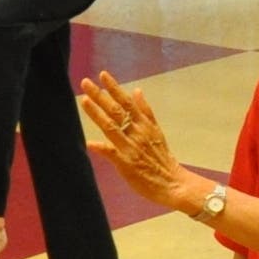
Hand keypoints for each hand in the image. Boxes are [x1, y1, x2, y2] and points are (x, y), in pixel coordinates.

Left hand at [76, 72, 195, 207]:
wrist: (174, 183)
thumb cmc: (163, 159)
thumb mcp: (157, 131)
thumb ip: (146, 112)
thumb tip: (137, 90)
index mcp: (144, 125)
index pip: (127, 102)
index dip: (114, 88)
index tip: (102, 75)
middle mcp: (138, 133)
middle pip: (116, 110)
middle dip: (100, 95)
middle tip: (85, 82)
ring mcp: (132, 147)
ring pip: (112, 126)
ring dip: (97, 113)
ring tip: (84, 100)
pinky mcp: (127, 164)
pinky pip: (112, 154)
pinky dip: (101, 148)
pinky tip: (89, 143)